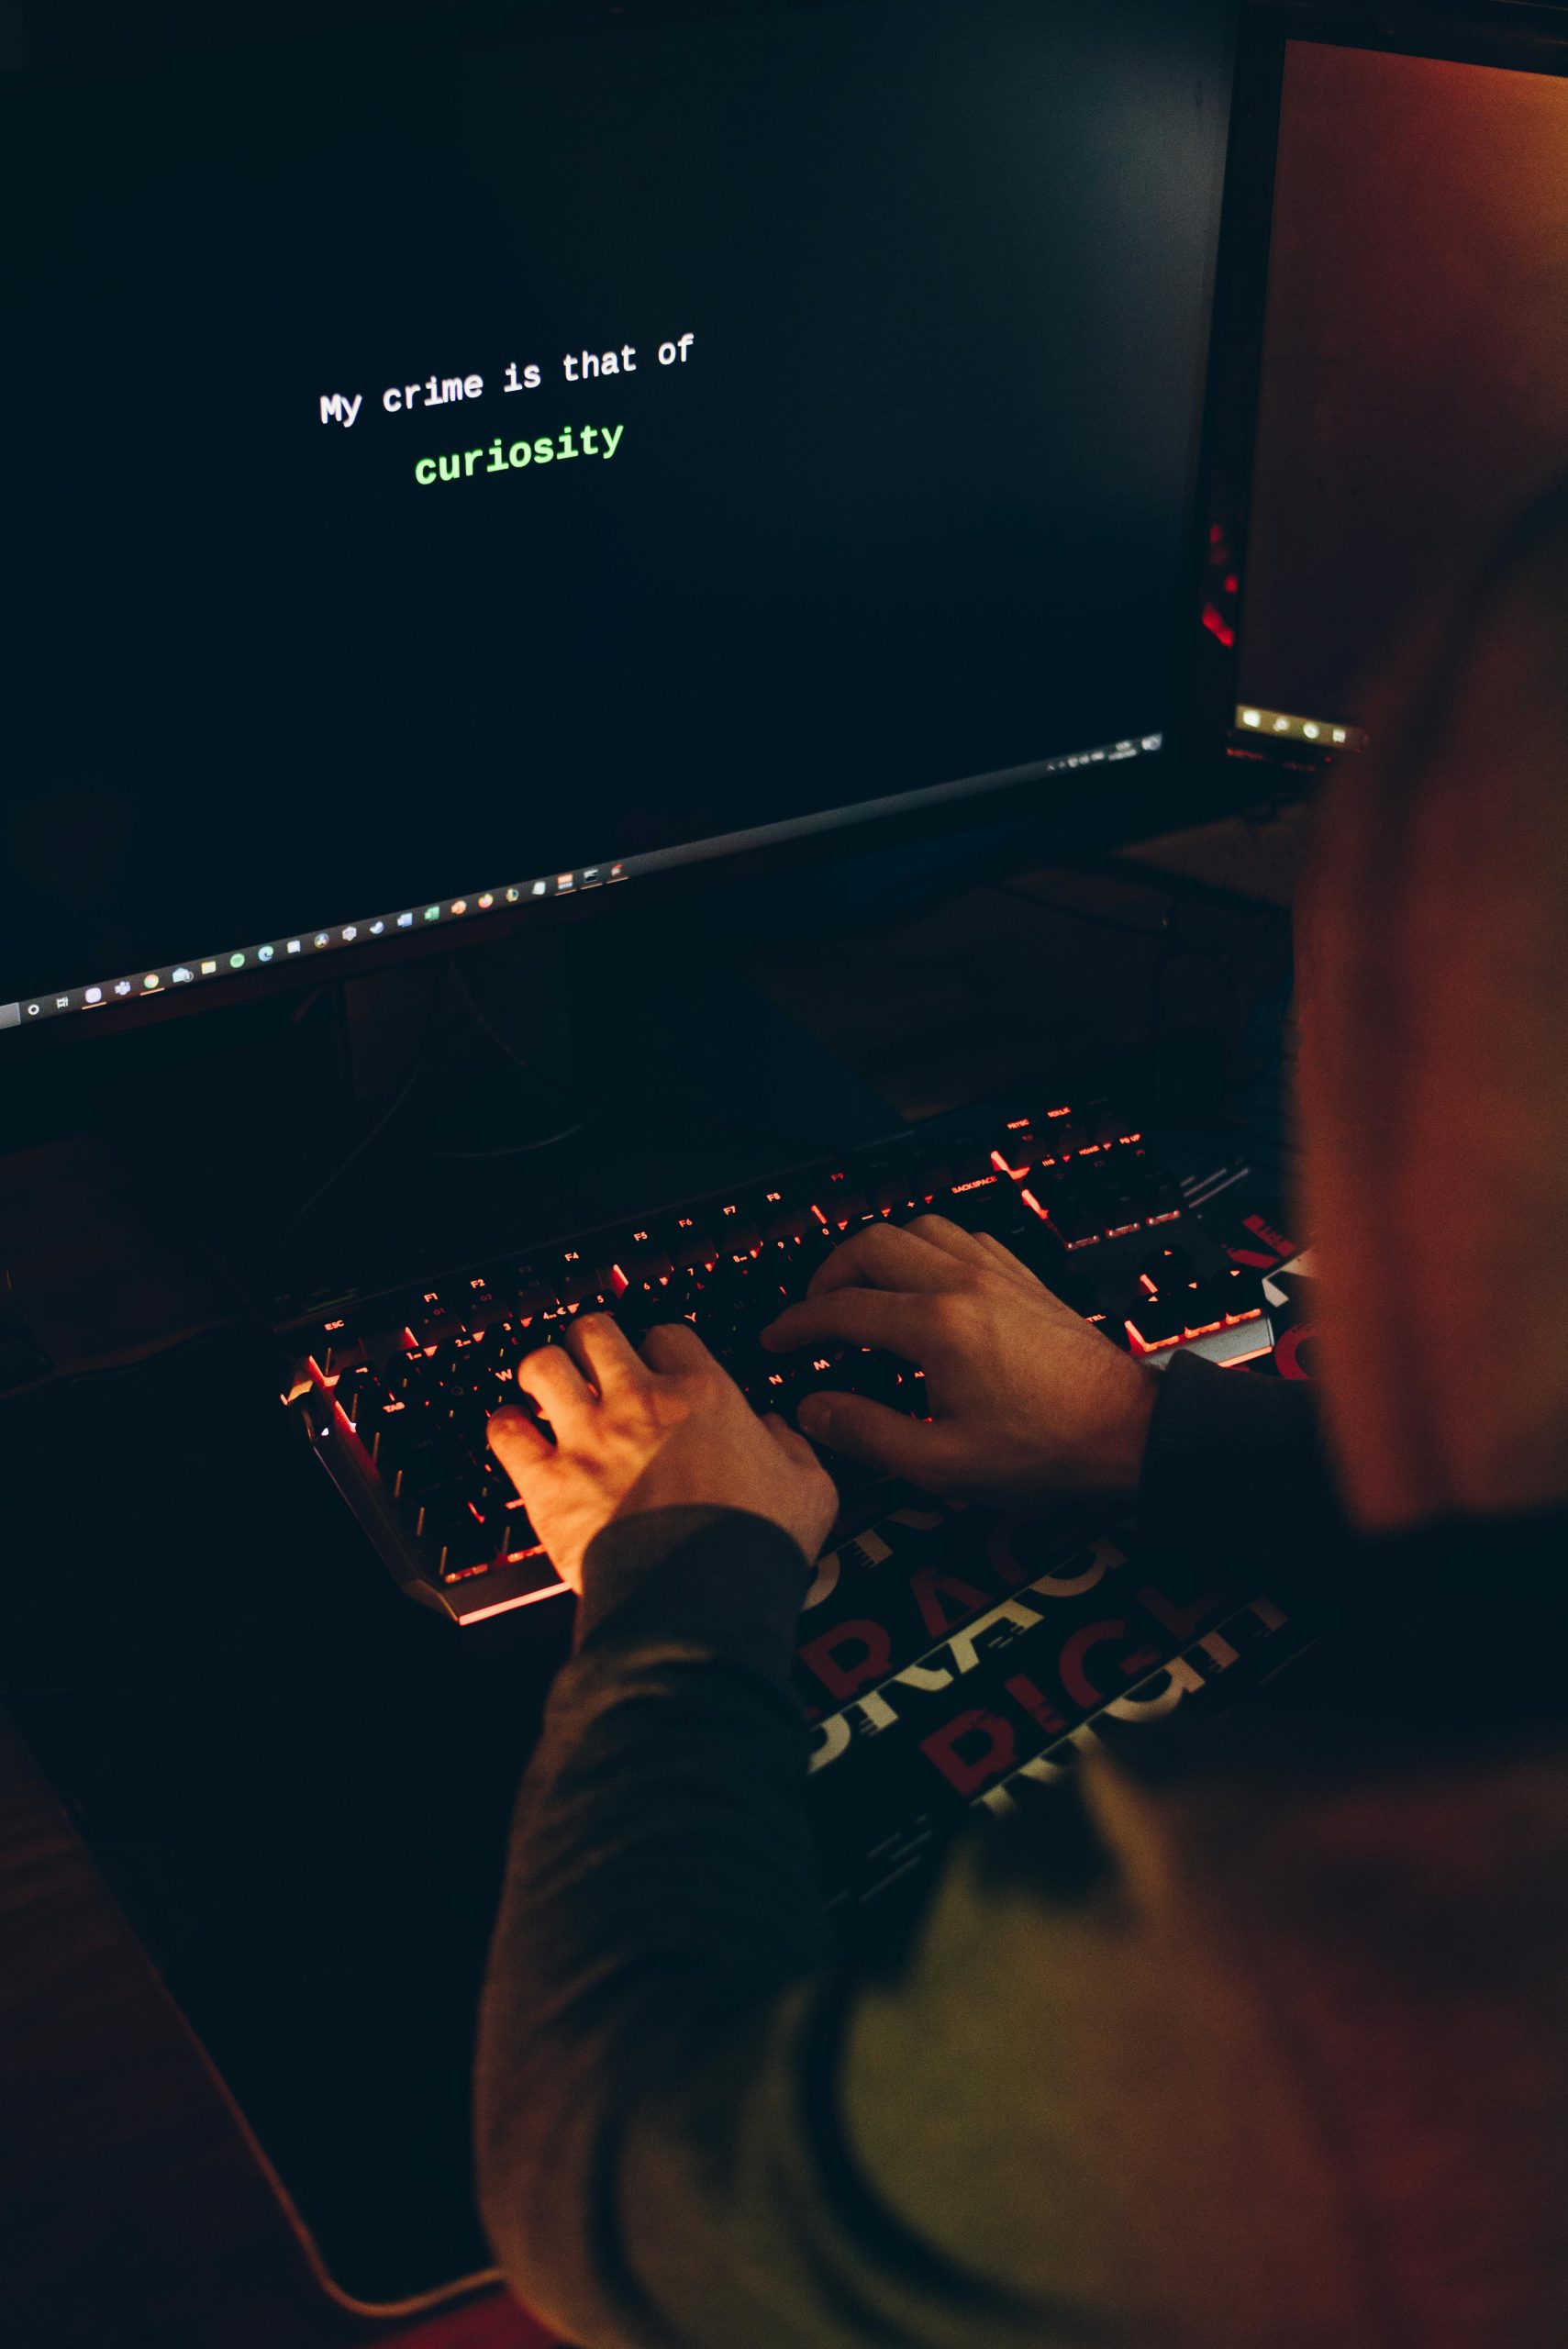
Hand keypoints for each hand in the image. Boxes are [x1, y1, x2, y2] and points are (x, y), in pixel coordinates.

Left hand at [487, 1315, 838, 1593]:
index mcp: (702, 1395)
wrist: (700, 1600)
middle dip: (592, 1343)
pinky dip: (506, 1428)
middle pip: (595, 1331)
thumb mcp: (810, 1487)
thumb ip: (793, 1447)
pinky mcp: (548, 1482)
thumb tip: (777, 1430)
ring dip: (543, 1373)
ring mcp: (587, 1438)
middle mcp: (638, 1403)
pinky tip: (517, 1433)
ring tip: (549, 1390)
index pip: (668, 1333)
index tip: (660, 1366)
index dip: (662, 1348)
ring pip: (542, 1364)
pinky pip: (505, 1431)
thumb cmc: (752, 1546)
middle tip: (594, 1365)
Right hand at [759, 1214, 1156, 1507]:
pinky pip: (961, 1236)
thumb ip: (867, 1433)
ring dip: (878, 1253)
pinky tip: (924, 1284)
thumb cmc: (1042, 1450)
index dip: (797, 1324)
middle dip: (828, 1275)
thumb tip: (813, 1409)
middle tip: (814, 1315)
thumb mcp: (942, 1463)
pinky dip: (927, 1249)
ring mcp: (997, 1272)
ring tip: (863, 1292)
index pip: (842, 1308)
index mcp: (937, 1326)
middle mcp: (963, 1282)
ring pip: (917, 1228)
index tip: (775, 1342)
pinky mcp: (1023, 1277)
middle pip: (871, 1244)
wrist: (1126, 1430)